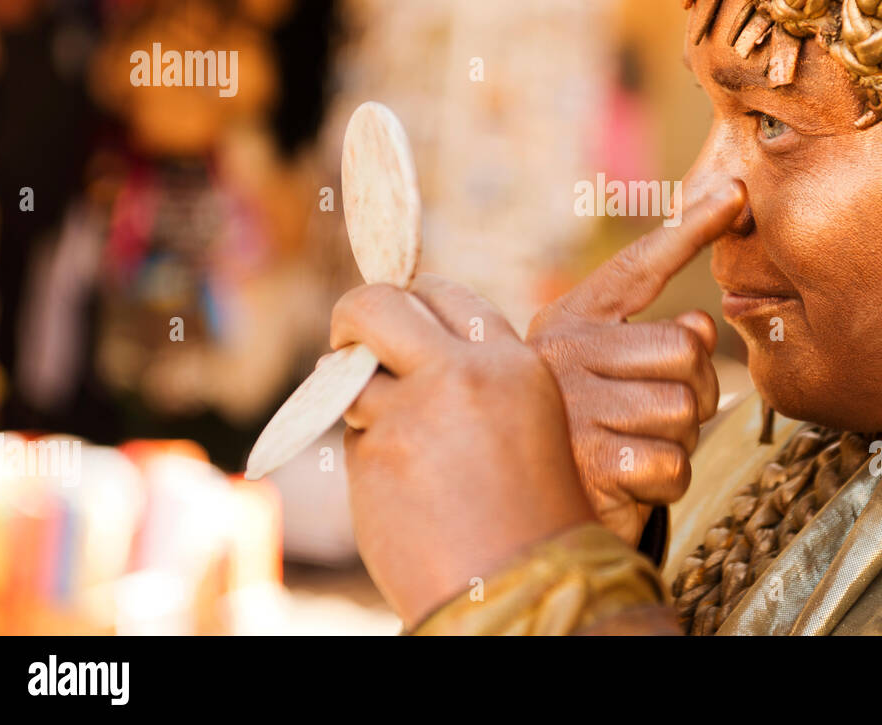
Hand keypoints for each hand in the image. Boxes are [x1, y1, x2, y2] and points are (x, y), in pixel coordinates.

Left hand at [334, 274, 593, 628]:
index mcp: (510, 363)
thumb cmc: (531, 511)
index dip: (412, 304)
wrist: (525, 589)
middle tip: (350, 344)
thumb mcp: (526, 417)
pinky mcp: (373, 461)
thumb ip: (475, 373)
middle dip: (353, 319)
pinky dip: (368, 455)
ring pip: (351, 378)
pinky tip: (405, 490)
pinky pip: (352, 437)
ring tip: (399, 439)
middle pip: (375, 305)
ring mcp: (411, 418)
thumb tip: (399, 342)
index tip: (398, 324)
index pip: (442, 293)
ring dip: (359, 399)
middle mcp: (460, 377)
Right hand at [527, 178, 746, 545]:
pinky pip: (675, 460)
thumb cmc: (584, 440)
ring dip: (677, 439)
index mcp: (572, 321)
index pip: (637, 266)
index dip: (689, 229)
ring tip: (633, 447)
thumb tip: (705, 326)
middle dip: (693, 388)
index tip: (736, 193)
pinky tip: (628, 481)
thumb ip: (654, 343)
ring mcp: (576, 403)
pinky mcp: (593, 459)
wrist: (529, 518)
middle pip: (686, 346)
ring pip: (685, 406)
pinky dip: (665, 480)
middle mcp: (566, 351)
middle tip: (656, 414)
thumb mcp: (609, 380)